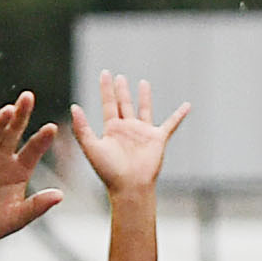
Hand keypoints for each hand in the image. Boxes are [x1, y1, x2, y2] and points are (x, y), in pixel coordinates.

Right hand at [0, 96, 63, 245]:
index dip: (41, 139)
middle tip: (28, 97)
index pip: (33, 150)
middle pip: (13, 133)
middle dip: (21, 116)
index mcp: (20, 169)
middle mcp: (2, 158)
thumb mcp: (17, 218)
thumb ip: (37, 206)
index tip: (52, 128)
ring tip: (8, 110)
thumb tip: (60, 195)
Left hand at [68, 72, 189, 198]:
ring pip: (144, 110)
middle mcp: (127, 129)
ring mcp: (143, 133)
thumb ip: (82, 128)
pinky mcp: (158, 139)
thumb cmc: (109, 171)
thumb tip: (74, 106)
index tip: (105, 73)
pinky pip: (171, 124)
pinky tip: (187, 106)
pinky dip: (179, 115)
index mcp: (111, 130)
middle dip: (121, 90)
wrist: (130, 186)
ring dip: (144, 97)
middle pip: (124, 104)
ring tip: (143, 83)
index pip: (108, 104)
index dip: (106, 89)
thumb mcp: (91, 147)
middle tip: (119, 77)